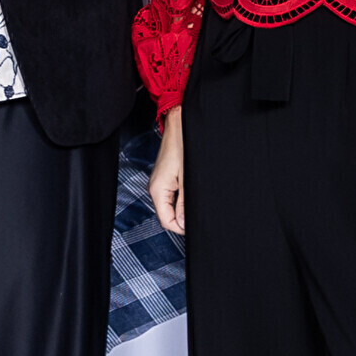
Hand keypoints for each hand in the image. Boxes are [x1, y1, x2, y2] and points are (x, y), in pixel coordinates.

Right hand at [149, 105, 184, 234]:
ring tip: (197, 201)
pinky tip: (191, 194)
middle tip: (200, 214)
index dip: (181, 228)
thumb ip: (184, 203)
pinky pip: (171, 196)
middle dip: (183, 219)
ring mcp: (159, 183)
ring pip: (170, 206)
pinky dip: (181, 199)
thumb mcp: (187, 179)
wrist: (178, 126)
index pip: (166, 221)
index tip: (196, 227)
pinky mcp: (164, 179)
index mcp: (158, 190)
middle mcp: (155, 188)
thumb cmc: (182, 146)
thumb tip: (183, 223)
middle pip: (167, 215)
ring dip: (183, 208)